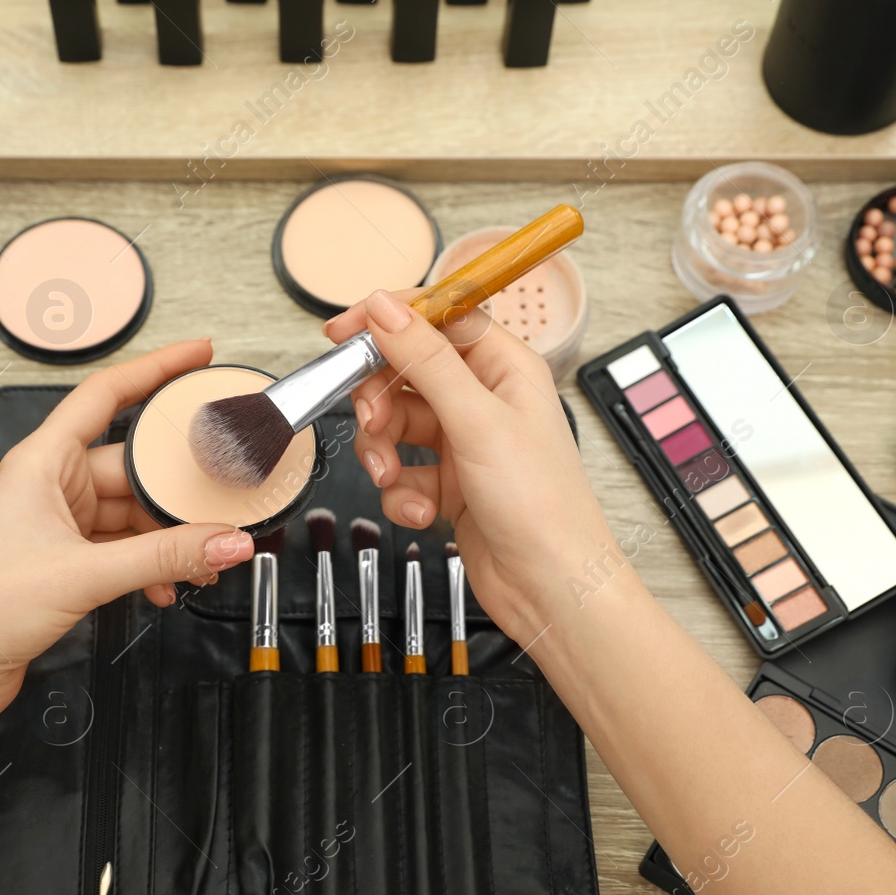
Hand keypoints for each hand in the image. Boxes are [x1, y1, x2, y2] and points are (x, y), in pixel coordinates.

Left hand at [0, 340, 254, 729]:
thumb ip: (164, 556)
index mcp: (41, 462)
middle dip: (177, 489)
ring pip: (132, 514)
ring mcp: (57, 524)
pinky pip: (123, 549)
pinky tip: (165, 587)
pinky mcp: (64, 562)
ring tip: (201, 559)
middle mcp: (49, 486)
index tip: (196, 355)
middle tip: (222, 494)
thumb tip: (225, 540)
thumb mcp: (85, 573)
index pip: (106, 394)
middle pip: (132, 467)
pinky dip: (150, 565)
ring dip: (168, 537)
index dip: (155, 369)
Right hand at [325, 289, 618, 641]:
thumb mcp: (476, 420)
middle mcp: (484, 400)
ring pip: (396, 425)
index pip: (439, 318)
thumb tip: (386, 308)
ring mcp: (465, 444)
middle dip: (378, 399)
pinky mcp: (449, 485)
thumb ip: (426, 360)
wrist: (551, 586)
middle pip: (407, 373)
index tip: (344, 332)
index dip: (390, 320)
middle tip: (371, 421)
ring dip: (383, 451)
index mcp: (505, 368)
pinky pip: (403, 473)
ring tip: (390, 475)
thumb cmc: (540, 504)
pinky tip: (421, 512)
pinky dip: (401, 493)